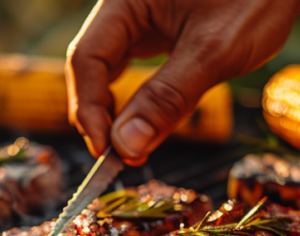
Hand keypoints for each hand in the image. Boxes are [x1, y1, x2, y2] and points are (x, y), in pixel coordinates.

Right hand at [66, 0, 299, 164]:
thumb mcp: (214, 53)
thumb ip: (167, 99)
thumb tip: (125, 146)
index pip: (86, 58)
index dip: (89, 109)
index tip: (107, 152)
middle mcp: (125, 4)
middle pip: (90, 63)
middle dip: (100, 112)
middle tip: (119, 156)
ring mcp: (141, 15)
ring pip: (109, 67)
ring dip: (115, 108)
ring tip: (131, 144)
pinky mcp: (158, 28)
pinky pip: (133, 64)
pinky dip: (136, 96)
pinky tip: (146, 119)